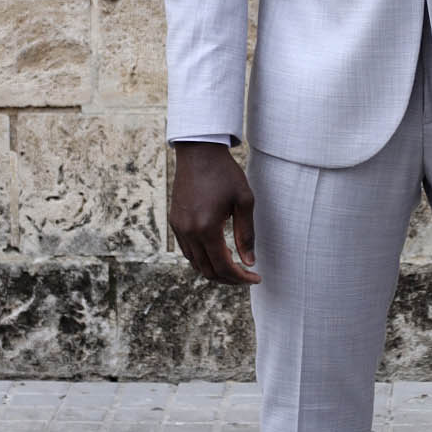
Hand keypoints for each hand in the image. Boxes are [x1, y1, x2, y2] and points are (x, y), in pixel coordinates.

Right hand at [169, 143, 259, 284]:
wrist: (199, 152)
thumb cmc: (225, 173)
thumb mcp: (244, 201)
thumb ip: (246, 234)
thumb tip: (249, 262)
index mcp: (207, 228)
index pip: (223, 267)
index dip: (241, 278)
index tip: (256, 278)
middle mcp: (189, 232)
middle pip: (207, 271)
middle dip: (229, 279)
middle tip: (247, 276)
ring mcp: (179, 228)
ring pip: (196, 263)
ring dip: (214, 270)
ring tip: (234, 267)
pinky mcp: (175, 222)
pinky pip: (187, 250)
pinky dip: (202, 258)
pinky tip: (217, 253)